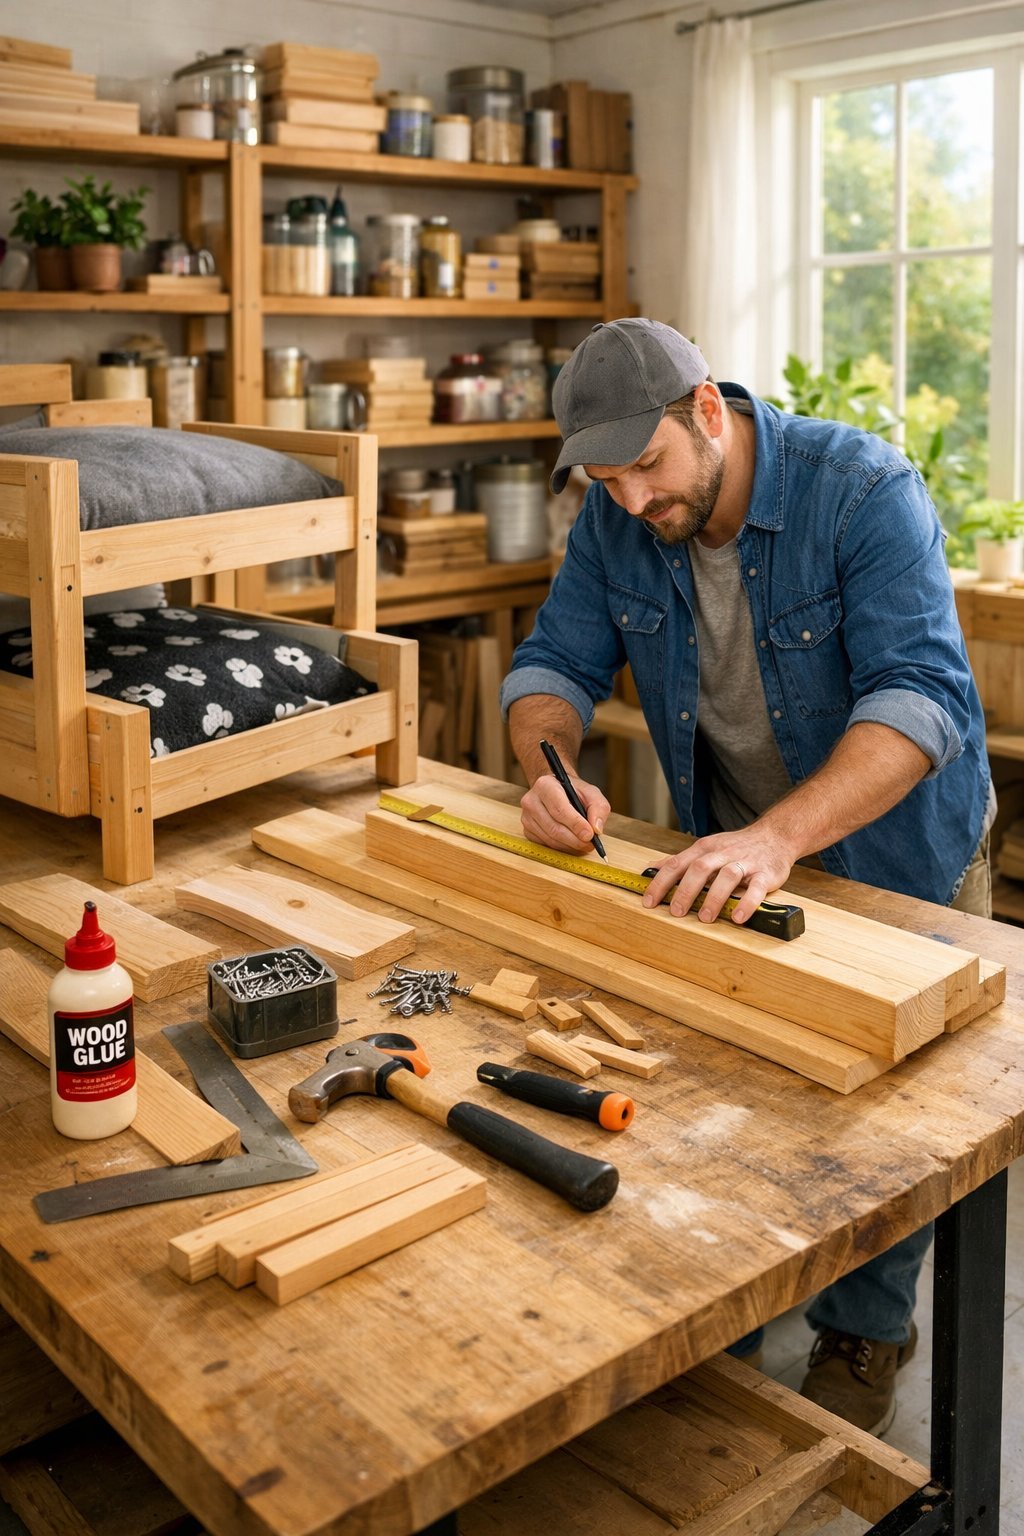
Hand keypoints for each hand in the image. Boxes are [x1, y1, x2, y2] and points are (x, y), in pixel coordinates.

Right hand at [521, 773, 609, 856]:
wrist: (557, 790)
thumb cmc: (574, 792)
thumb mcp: (592, 793)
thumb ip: (598, 808)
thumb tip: (596, 829)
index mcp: (545, 785)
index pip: (560, 809)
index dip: (575, 824)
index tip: (590, 835)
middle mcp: (531, 800)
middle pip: (554, 827)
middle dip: (575, 839)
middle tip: (590, 844)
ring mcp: (527, 817)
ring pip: (550, 839)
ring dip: (570, 846)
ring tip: (584, 844)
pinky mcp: (527, 830)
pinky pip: (546, 844)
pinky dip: (562, 848)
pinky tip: (572, 843)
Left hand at [641, 823, 799, 925]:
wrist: (775, 835)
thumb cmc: (736, 846)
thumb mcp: (707, 848)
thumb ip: (681, 860)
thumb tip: (652, 868)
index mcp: (705, 848)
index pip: (678, 864)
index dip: (662, 882)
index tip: (649, 901)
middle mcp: (723, 853)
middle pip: (700, 868)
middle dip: (686, 890)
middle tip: (676, 912)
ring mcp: (745, 862)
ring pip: (727, 876)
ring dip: (714, 897)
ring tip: (704, 918)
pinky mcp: (766, 874)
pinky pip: (757, 888)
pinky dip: (747, 902)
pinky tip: (739, 917)